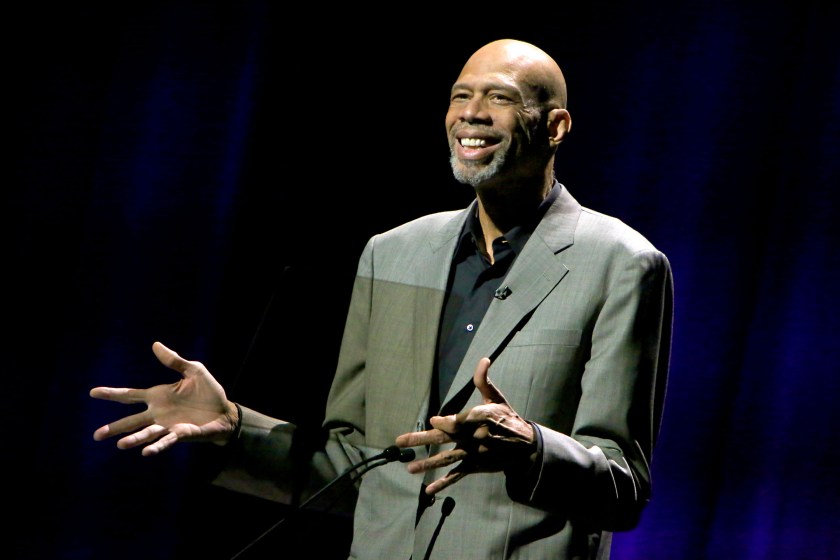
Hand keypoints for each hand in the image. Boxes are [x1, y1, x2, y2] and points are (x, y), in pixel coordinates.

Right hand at [89, 341, 238, 455]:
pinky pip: (166, 441)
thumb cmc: (209, 392)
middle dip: (115, 427)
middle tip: (96, 435)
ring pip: (146, 433)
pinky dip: (157, 446)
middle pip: (132, 420)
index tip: (93, 393)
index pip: (130, 395)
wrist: (225, 411)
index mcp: (158, 396)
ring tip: (120, 444)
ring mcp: (168, 425)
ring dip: (134, 439)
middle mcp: (158, 413)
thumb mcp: (194, 371)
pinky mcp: (181, 434)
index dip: (112, 394)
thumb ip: (175, 361)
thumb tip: (155, 345)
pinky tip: (146, 452)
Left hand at [394, 357, 536, 493]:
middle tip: (400, 441)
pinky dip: (443, 484)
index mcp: (481, 418)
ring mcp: (474, 454)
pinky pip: (457, 475)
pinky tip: (428, 490)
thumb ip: (484, 380)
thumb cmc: (508, 418)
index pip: (460, 421)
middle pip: (445, 438)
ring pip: (447, 458)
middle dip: (422, 439)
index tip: (434, 421)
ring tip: (409, 469)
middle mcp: (475, 437)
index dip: (447, 422)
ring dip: (427, 464)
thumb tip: (483, 359)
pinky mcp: (475, 466)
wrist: (525, 446)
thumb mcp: (497, 398)